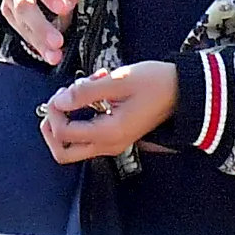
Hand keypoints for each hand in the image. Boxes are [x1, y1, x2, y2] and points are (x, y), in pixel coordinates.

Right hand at [0, 0, 89, 65]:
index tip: (63, 9)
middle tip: (58, 42)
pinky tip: (46, 52)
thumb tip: (66, 1)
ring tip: (54, 54)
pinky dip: (33, 42)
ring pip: (18, 18)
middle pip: (23, 2)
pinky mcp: (9, 9)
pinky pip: (17, 28)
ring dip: (36, 39)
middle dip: (40, 25)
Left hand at [39, 62, 178, 163]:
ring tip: (80, 89)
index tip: (61, 91)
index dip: (54, 111)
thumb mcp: (118, 81)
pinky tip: (93, 89)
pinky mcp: (114, 134)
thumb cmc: (154, 83)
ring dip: (68, 118)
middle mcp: (108, 144)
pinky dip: (82, 114)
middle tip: (59, 101)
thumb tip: (59, 101)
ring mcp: (111, 142)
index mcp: (108, 133)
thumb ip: (85, 92)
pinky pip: (87, 132)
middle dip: (52, 126)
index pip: (63, 134)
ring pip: (73, 144)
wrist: (181, 91)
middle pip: (63, 153)